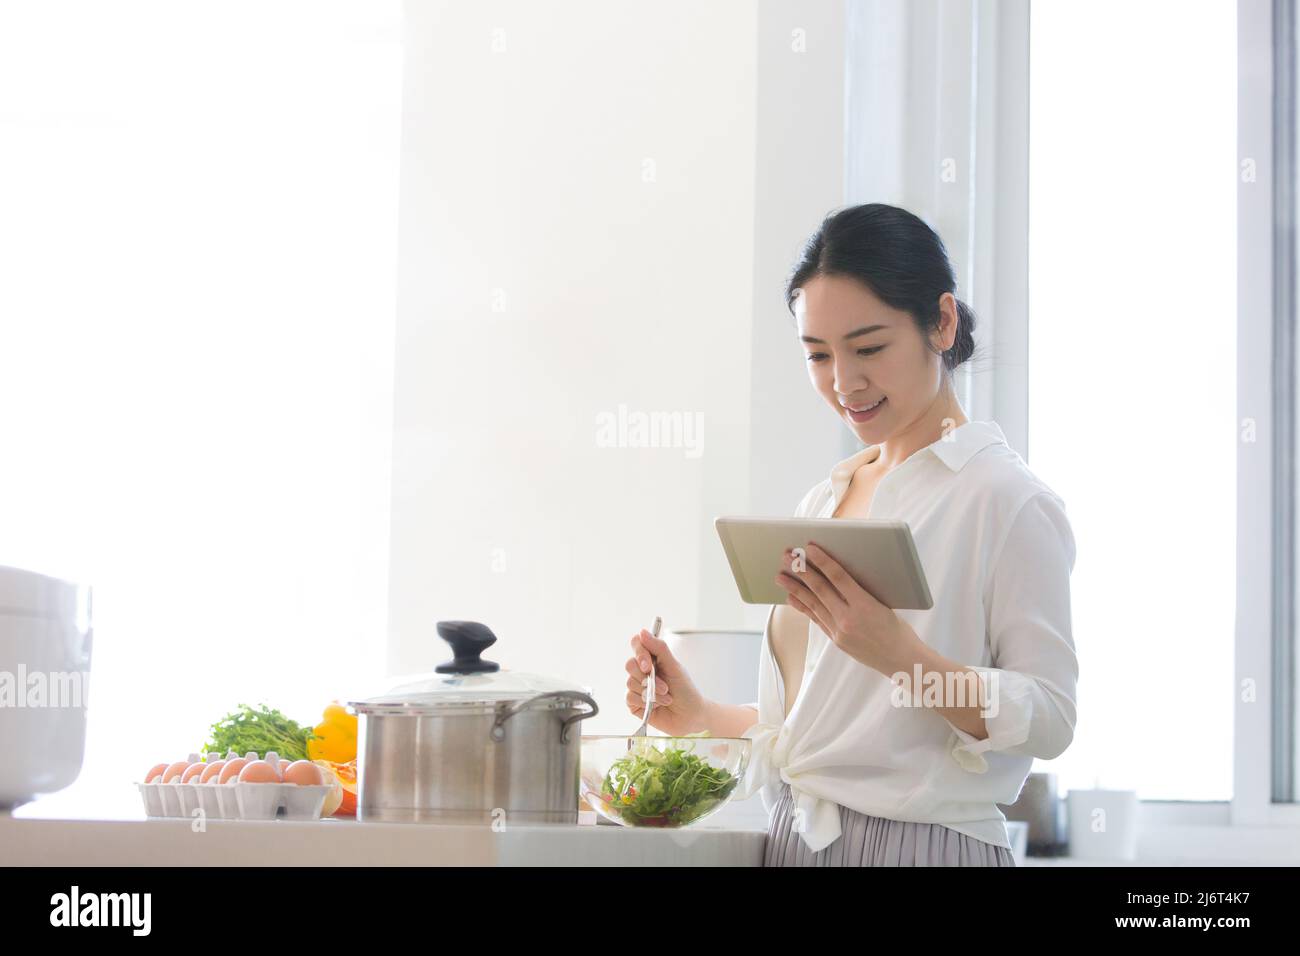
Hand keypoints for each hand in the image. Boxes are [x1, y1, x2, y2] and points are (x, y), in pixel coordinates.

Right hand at [624, 628, 708, 735]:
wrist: (690, 716)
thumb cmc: (686, 691)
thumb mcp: (675, 667)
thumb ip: (660, 649)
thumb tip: (643, 632)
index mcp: (653, 658)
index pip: (637, 645)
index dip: (640, 653)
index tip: (648, 665)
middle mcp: (643, 671)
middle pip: (630, 665)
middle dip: (648, 678)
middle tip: (665, 687)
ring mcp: (637, 686)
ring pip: (630, 682)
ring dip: (651, 693)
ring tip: (666, 698)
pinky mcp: (634, 702)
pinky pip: (630, 697)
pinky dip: (645, 702)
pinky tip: (656, 706)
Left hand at [774, 542, 925, 676]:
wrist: (902, 661)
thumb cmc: (898, 629)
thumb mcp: (884, 603)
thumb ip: (861, 590)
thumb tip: (839, 573)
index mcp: (865, 605)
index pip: (838, 577)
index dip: (822, 560)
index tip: (809, 547)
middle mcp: (849, 618)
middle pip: (820, 589)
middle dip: (801, 570)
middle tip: (787, 556)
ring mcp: (840, 631)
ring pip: (813, 604)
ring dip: (795, 588)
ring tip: (780, 576)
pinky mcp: (836, 639)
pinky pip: (816, 619)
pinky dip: (803, 607)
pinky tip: (792, 597)